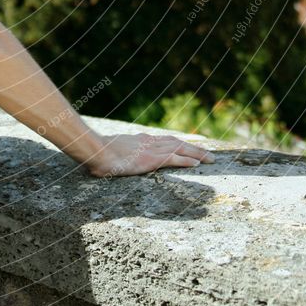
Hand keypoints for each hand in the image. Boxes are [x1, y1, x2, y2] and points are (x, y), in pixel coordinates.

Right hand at [85, 133, 215, 177]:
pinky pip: (174, 159)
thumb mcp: (111, 151)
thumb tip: (114, 161)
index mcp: (140, 140)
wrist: (95, 151)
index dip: (180, 143)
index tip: (190, 147)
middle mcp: (149, 142)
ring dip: (197, 154)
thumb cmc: (98, 153)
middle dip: (195, 148)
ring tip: (211, 159)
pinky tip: (197, 164)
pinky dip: (187, 161)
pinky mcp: (151, 159)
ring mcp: (150, 150)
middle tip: (210, 154)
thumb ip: (118, 154)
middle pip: (177, 142)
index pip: (165, 140)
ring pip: (180, 149)